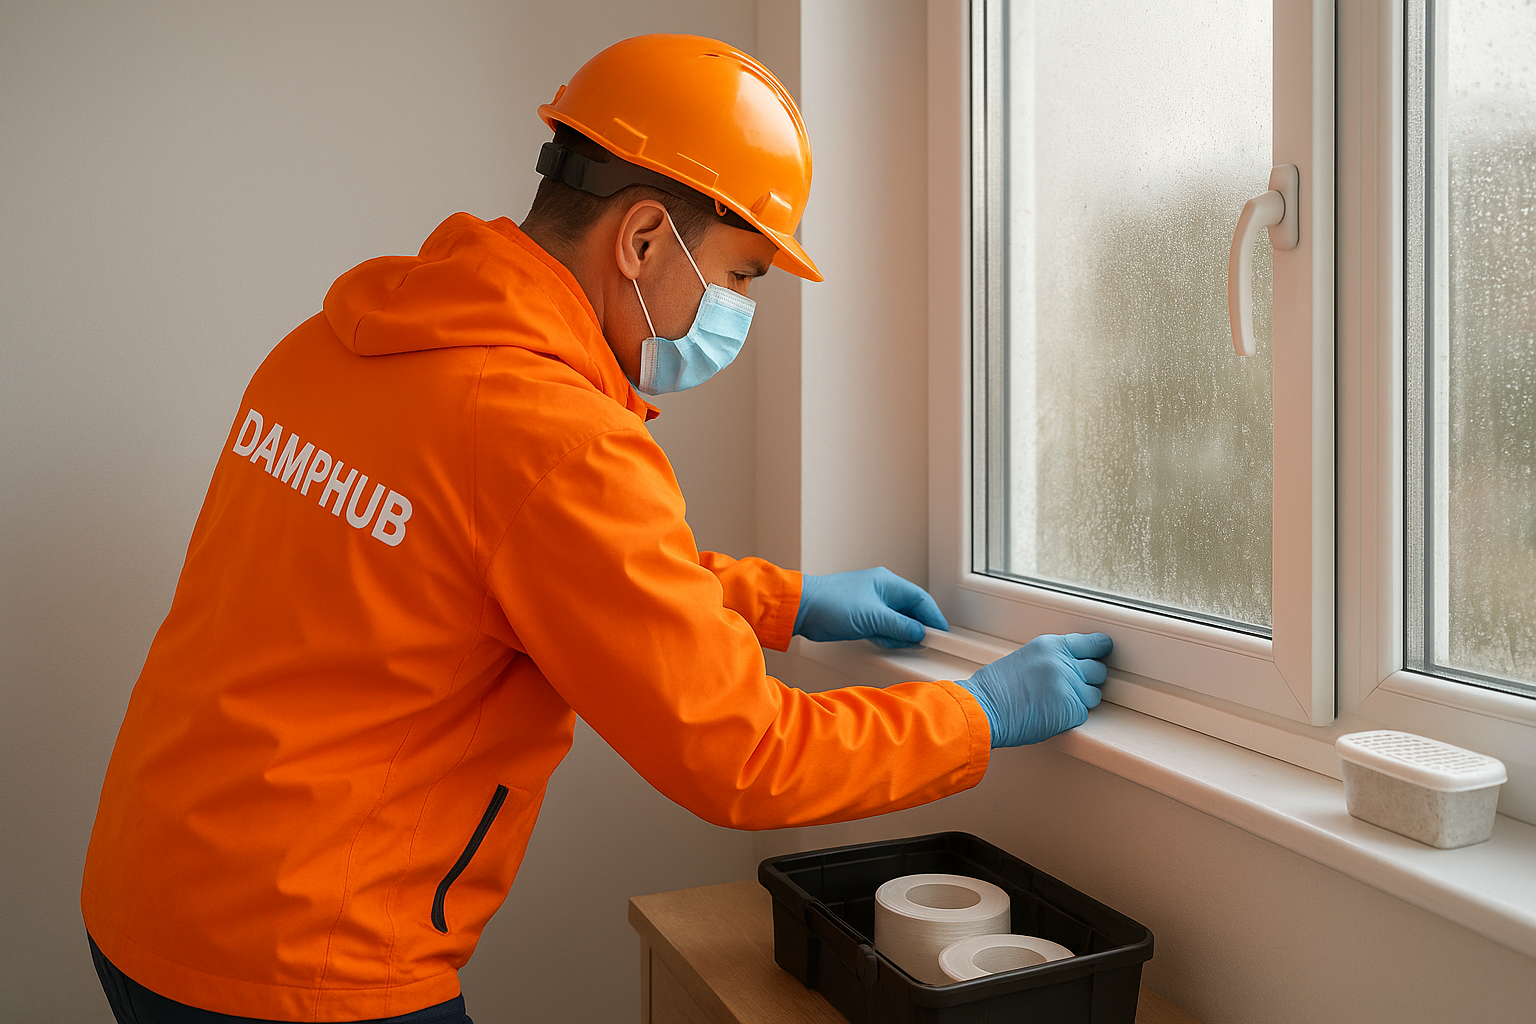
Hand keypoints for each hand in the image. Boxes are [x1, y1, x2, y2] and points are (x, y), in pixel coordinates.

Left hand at [794, 567, 948, 647]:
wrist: (801, 609)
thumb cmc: (830, 603)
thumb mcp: (872, 618)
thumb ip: (900, 626)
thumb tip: (920, 633)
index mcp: (887, 583)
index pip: (920, 599)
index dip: (933, 617)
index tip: (941, 633)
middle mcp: (880, 590)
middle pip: (909, 610)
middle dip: (916, 628)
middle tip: (923, 643)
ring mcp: (869, 603)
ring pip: (896, 620)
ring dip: (899, 634)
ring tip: (899, 644)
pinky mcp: (859, 616)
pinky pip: (881, 626)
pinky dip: (885, 636)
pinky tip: (883, 642)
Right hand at [956, 633, 1112, 746]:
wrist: (983, 708)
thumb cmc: (995, 689)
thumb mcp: (1025, 659)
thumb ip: (1052, 660)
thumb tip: (1071, 666)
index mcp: (1051, 646)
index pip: (1093, 643)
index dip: (1100, 650)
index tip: (1103, 651)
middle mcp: (1064, 663)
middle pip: (1098, 670)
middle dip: (1089, 679)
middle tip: (1070, 687)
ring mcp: (1069, 686)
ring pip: (1094, 695)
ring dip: (1081, 700)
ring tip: (1054, 704)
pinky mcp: (1072, 710)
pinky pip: (1083, 714)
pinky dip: (1070, 717)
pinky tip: (1051, 715)